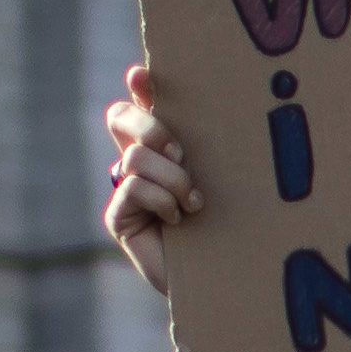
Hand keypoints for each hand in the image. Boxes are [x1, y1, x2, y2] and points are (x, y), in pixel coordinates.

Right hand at [100, 66, 200, 295]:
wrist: (223, 277)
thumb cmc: (232, 223)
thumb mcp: (223, 176)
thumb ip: (211, 144)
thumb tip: (211, 107)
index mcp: (164, 145)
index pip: (142, 103)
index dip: (140, 86)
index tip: (143, 74)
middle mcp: (138, 161)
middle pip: (120, 117)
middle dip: (151, 128)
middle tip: (181, 153)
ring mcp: (124, 189)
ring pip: (134, 157)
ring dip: (171, 178)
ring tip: (193, 202)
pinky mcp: (118, 217)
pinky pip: (130, 187)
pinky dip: (161, 200)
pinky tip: (178, 219)